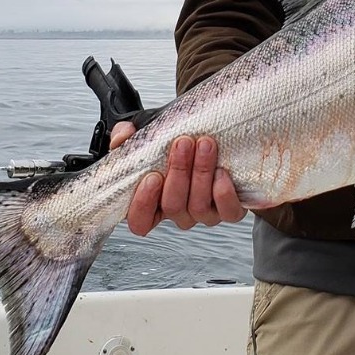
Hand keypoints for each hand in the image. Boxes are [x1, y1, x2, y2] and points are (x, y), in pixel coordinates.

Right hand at [110, 122, 246, 235]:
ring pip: (198, 207)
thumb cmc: (181, 139)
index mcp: (155, 201)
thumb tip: (122, 136)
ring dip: (201, 174)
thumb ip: (127, 135)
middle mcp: (180, 211)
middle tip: (183, 144)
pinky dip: (224, 194)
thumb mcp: (150, 132)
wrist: (220, 132)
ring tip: (205, 145)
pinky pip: (228, 212)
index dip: (143, 205)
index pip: (140, 221)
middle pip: (172, 207)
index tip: (151, 177)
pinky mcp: (231, 210)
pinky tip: (222, 172)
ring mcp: (205, 213)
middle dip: (177, 173)